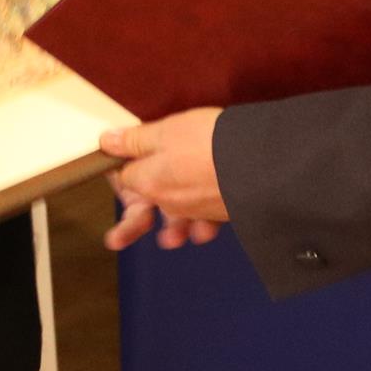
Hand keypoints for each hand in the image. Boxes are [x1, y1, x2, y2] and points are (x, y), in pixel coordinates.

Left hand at [99, 110, 228, 250]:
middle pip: (144, 212)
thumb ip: (136, 139)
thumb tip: (108, 142)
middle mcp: (170, 201)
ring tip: (167, 240)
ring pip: (177, 220)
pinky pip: (206, 223)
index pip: (124, 178)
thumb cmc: (211, 143)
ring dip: (172, 230)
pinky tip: (203, 231)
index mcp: (149, 181)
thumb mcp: (167, 130)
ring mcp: (196, 210)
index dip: (123, 166)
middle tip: (115, 240)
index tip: (122, 159)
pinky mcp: (221, 212)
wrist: (261, 164)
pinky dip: (203, 228)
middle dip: (130, 225)